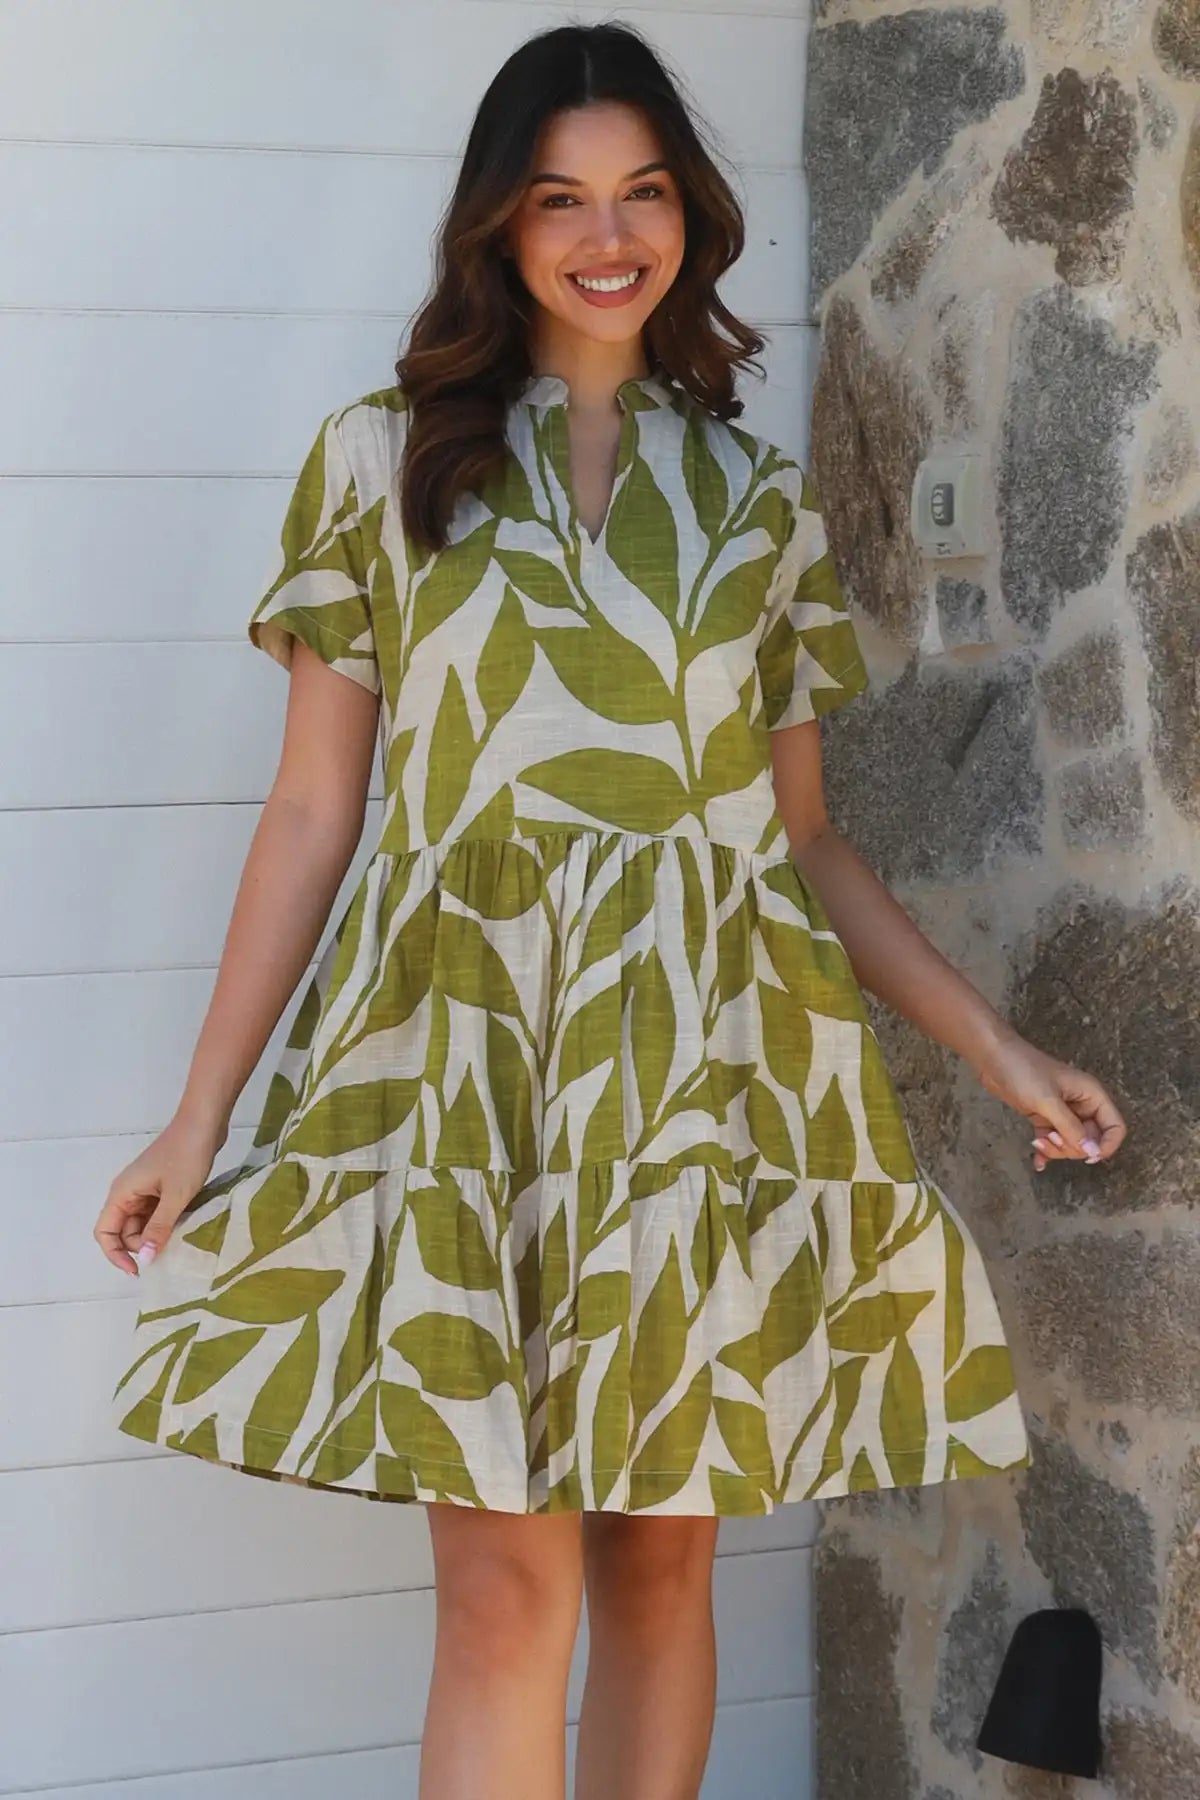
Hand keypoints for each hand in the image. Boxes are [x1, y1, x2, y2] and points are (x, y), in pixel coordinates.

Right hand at [93, 1109, 224, 1276]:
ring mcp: (145, 1189)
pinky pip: (156, 1214)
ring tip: (178, 1242)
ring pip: (142, 1224)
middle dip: (140, 1246)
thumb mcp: (175, 1196)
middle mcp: (128, 1193)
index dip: (116, 1255)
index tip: (138, 1271)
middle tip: (168, 1253)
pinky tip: (183, 1228)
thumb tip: (144, 1259)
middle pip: (124, 1231)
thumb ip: (158, 1229)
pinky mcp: (161, 1187)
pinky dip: (165, 1224)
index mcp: (121, 1193)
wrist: (204, 1122)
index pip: (105, 1233)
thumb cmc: (187, 1155)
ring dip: (155, 1236)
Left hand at [972, 1029, 1126, 1173]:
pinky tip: (1037, 1162)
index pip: (1115, 1127)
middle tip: (1051, 1139)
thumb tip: (1092, 1152)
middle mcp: (1082, 1105)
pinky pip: (1053, 1140)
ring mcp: (1063, 1112)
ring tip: (1037, 1142)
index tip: (1088, 1157)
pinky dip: (1046, 1151)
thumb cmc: (1024, 1071)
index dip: (1106, 1146)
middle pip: (1092, 1140)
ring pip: (1072, 1143)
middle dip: (1073, 1147)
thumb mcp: (1048, 1101)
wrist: (993, 1058)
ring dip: (1057, 1150)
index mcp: (1092, 1095)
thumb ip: (1071, 1128)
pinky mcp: (1045, 1117)